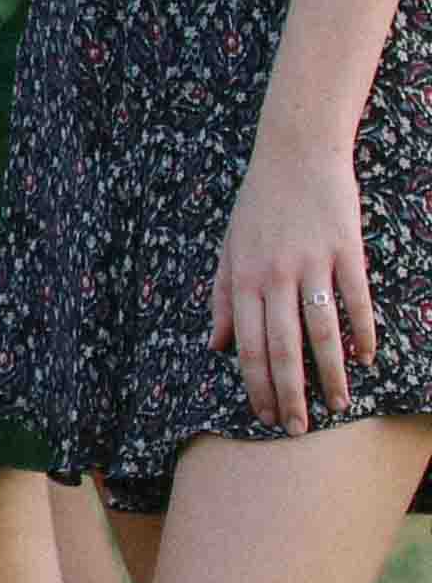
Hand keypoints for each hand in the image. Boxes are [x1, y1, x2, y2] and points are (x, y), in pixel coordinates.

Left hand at [214, 137, 382, 436]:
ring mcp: (312, 264)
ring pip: (321, 332)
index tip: (267, 416)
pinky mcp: (346, 251)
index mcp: (242, 279)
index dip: (257, 385)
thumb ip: (222, 298)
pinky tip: (367, 359)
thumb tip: (214, 345)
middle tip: (299, 428)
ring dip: (330, 373)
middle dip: (290, 392)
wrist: (296, 154)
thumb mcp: (228, 249)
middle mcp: (274, 276)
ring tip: (337, 405)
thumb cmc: (258, 206)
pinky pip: (356, 300)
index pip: (248, 346)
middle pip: (282, 347)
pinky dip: (363, 332)